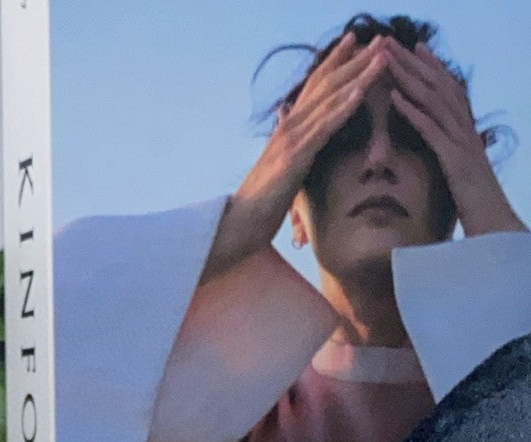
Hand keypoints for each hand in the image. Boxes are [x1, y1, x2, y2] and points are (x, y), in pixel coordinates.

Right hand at [203, 32, 388, 278]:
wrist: (240, 222)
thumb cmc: (260, 199)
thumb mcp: (276, 161)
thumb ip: (284, 135)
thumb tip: (283, 113)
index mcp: (289, 127)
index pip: (315, 86)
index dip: (335, 62)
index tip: (356, 41)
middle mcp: (290, 125)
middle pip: (326, 84)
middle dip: (355, 60)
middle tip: (381, 39)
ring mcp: (292, 139)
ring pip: (330, 100)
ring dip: (358, 76)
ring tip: (382, 57)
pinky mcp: (295, 157)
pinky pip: (324, 127)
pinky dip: (343, 108)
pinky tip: (361, 92)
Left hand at [386, 40, 527, 236]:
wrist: (496, 232)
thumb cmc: (477, 211)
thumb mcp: (460, 179)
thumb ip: (451, 161)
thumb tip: (442, 154)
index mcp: (466, 135)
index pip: (448, 92)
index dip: (432, 69)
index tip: (413, 48)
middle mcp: (466, 132)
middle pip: (439, 88)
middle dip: (414, 63)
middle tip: (390, 42)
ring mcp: (462, 144)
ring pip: (434, 102)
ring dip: (409, 78)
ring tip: (386, 60)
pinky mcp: (456, 161)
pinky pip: (432, 131)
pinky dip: (414, 112)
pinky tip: (395, 98)